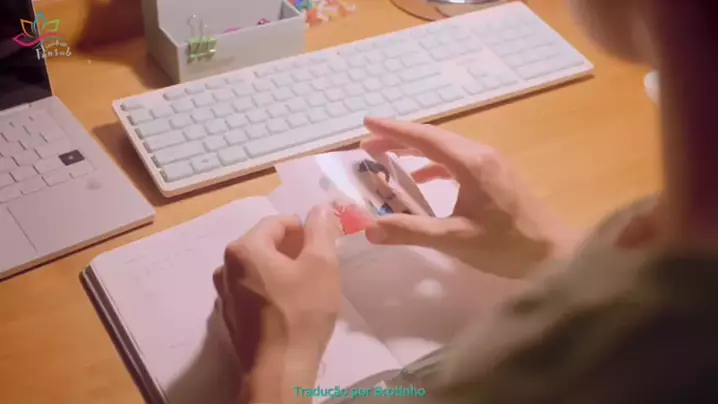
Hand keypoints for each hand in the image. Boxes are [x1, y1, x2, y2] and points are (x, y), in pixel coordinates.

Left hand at [214, 206, 342, 403]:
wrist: (279, 371)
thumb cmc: (302, 313)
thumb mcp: (322, 264)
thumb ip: (321, 230)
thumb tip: (319, 209)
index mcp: (244, 248)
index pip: (278, 222)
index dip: (305, 228)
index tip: (324, 242)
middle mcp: (225, 267)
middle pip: (265, 244)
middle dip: (293, 249)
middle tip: (319, 265)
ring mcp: (223, 295)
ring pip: (258, 269)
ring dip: (281, 271)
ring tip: (306, 288)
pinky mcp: (229, 318)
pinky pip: (252, 292)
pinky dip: (270, 291)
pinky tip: (289, 308)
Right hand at [360, 117, 579, 278]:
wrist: (554, 254)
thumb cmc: (506, 246)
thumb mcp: (455, 239)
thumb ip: (411, 231)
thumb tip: (369, 228)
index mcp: (471, 163)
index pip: (425, 138)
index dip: (393, 130)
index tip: (366, 124)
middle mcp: (481, 155)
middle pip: (433, 138)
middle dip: (398, 139)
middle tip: (366, 146)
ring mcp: (492, 164)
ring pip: (446, 149)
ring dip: (415, 152)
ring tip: (386, 158)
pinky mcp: (497, 176)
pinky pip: (457, 162)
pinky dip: (433, 166)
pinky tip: (421, 180)